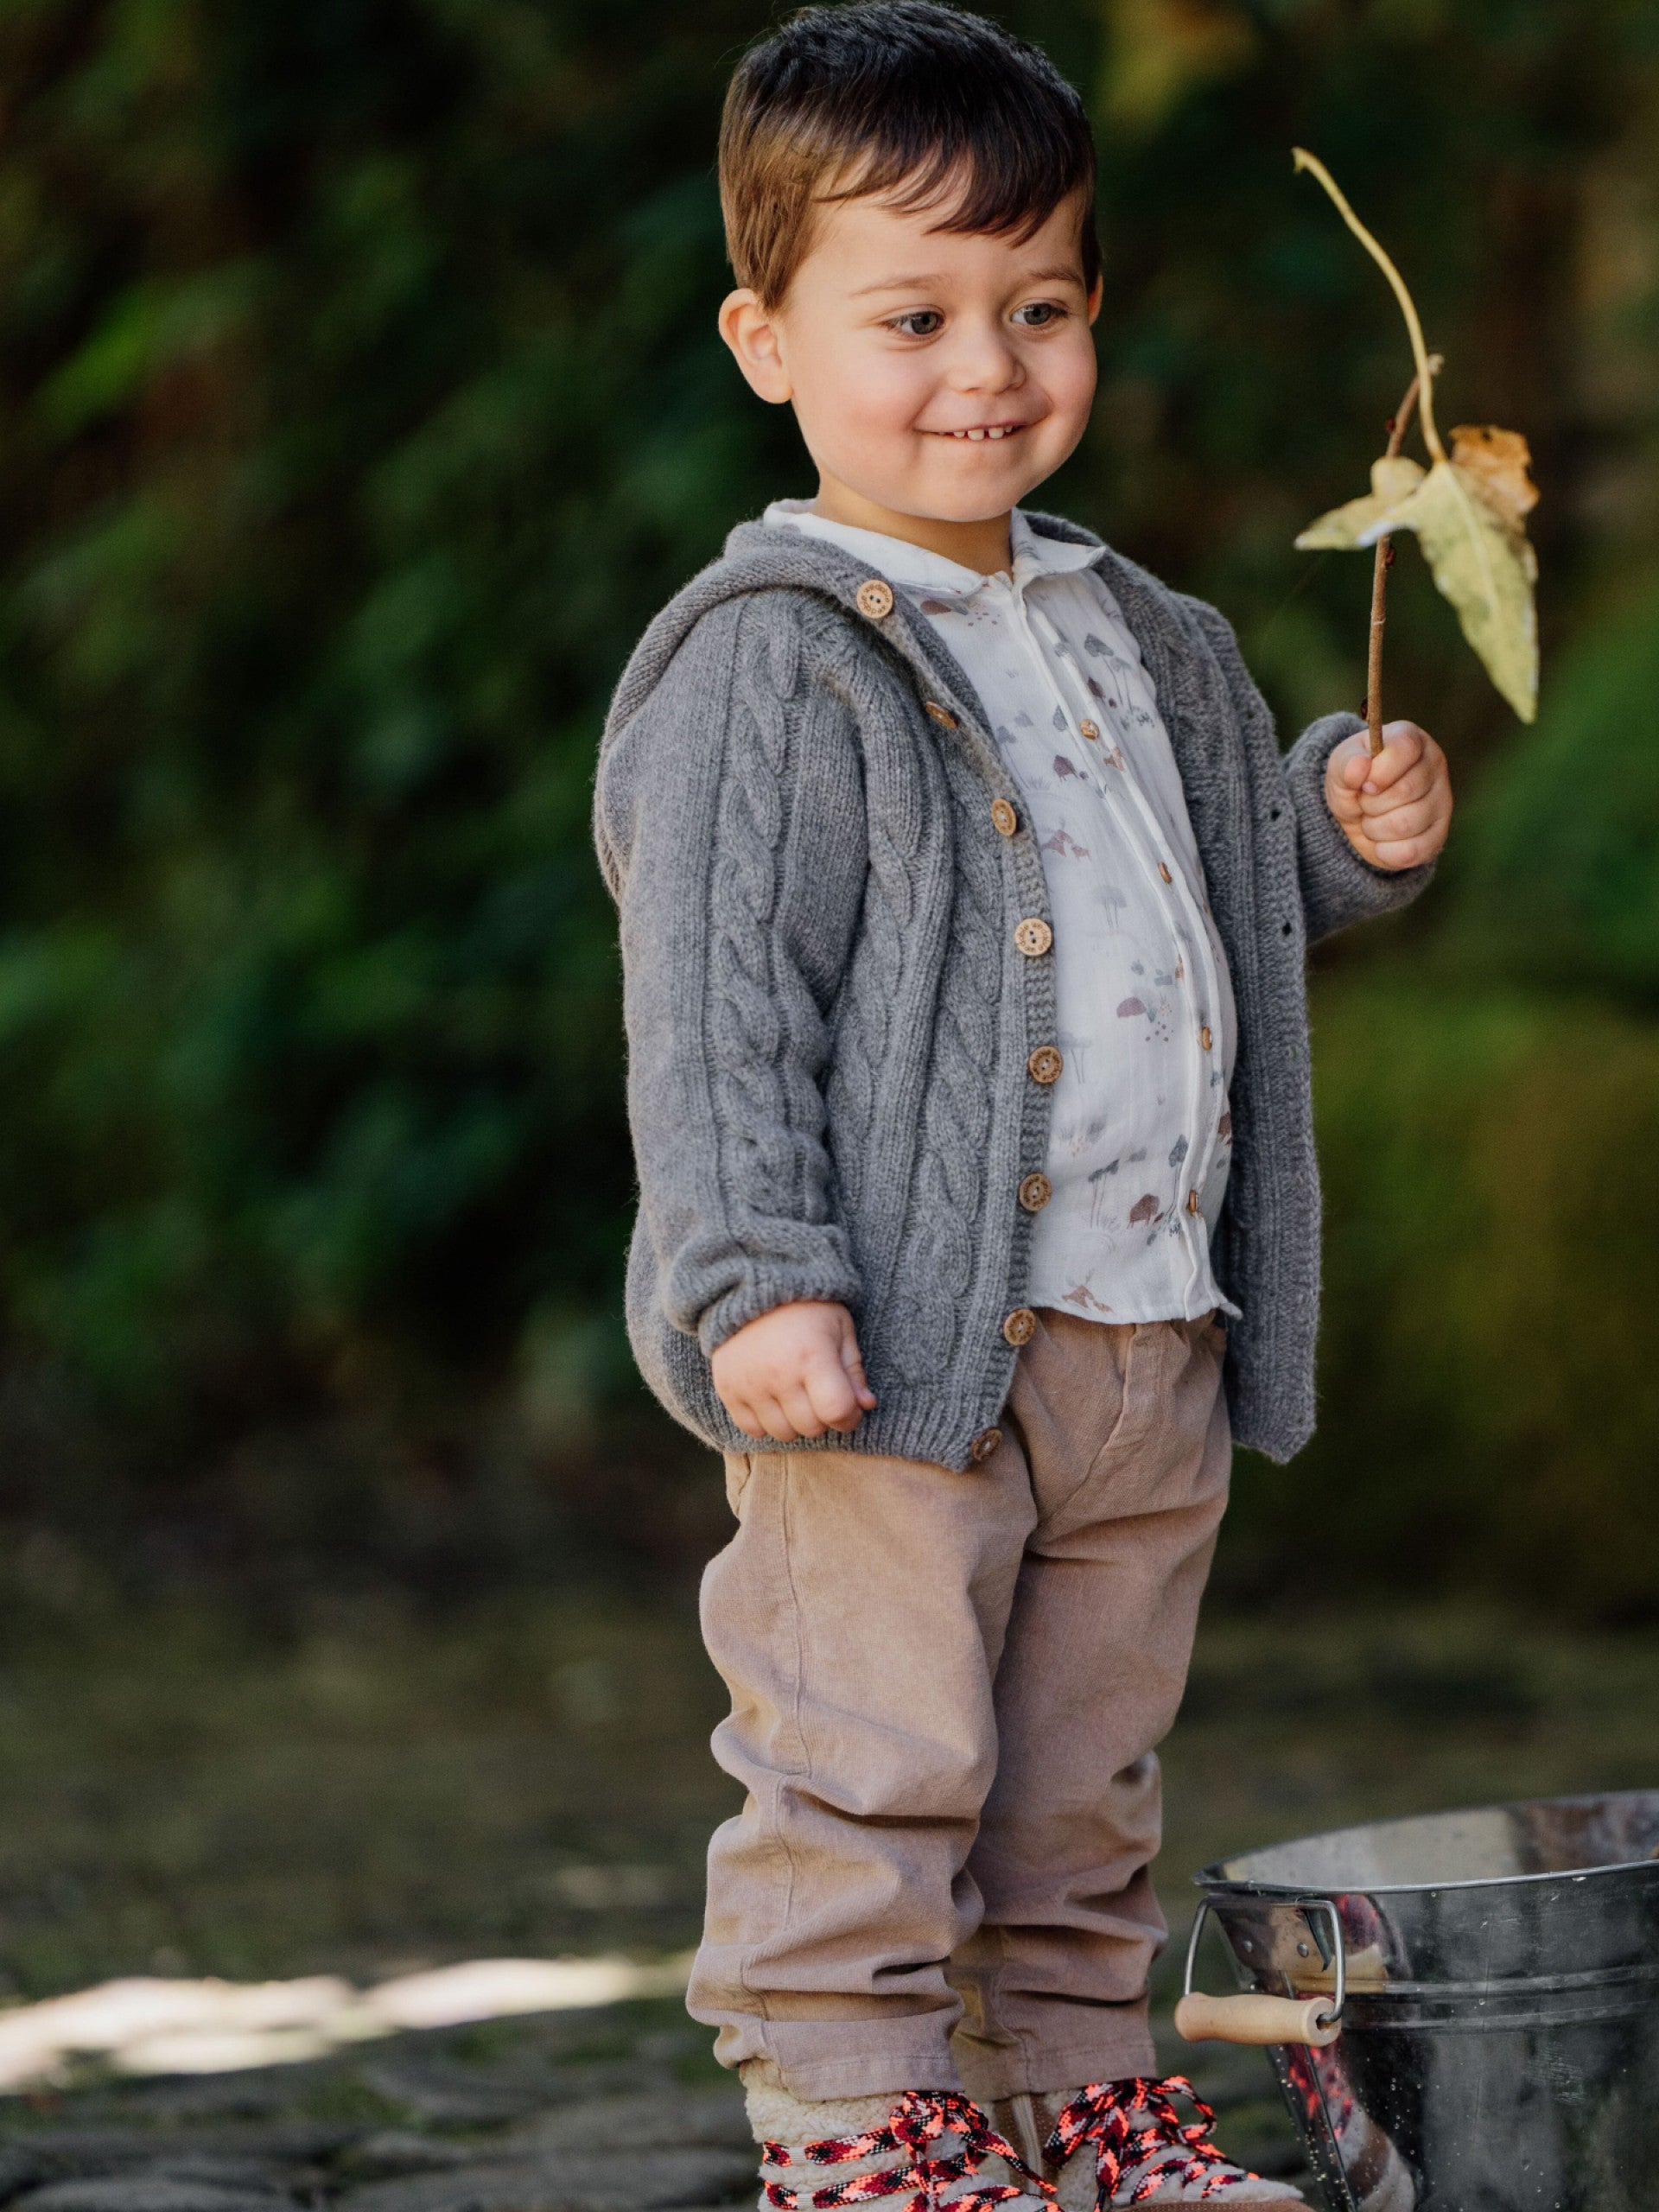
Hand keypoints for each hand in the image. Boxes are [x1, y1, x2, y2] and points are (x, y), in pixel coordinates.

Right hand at [711, 1299, 877, 1442]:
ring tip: (796, 1396)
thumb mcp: (839, 1329)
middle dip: (823, 1418)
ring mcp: (750, 1384)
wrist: (752, 1286)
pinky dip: (766, 1423)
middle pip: (811, 1427)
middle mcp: (779, 1374)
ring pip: (782, 1433)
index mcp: (812, 1356)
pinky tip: (773, 1401)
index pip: (837, 1411)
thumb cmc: (806, 1307)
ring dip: (795, 1423)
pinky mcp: (728, 1389)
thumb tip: (866, 1406)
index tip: (850, 1409)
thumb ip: (854, 1371)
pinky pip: (751, 1429)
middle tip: (820, 1396)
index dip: (850, 1417)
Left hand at [1325, 720, 1452, 869]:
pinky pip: (1411, 852)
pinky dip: (1385, 851)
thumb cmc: (1354, 781)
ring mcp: (1442, 802)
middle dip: (1371, 803)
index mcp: (1412, 740)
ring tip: (1372, 818)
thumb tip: (1360, 766)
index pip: (1405, 748)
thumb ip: (1347, 762)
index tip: (1364, 784)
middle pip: (1404, 792)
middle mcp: (1434, 767)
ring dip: (1374, 828)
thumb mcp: (1340, 766)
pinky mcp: (1438, 836)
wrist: (1357, 815)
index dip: (1379, 771)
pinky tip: (1381, 840)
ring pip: (1405, 824)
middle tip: (1365, 802)